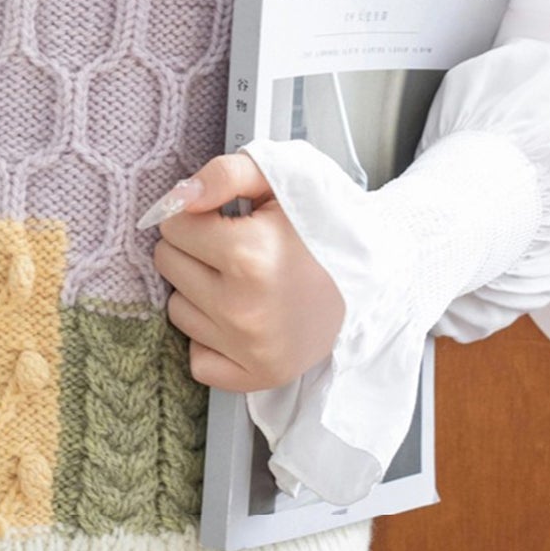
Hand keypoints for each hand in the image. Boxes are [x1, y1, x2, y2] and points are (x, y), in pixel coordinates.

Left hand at [146, 149, 345, 392]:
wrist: (380, 276)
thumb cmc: (330, 225)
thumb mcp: (285, 176)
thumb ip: (226, 174)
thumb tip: (180, 197)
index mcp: (249, 254)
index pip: (173, 227)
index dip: (198, 216)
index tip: (227, 221)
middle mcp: (243, 309)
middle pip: (169, 266)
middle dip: (196, 251)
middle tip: (238, 250)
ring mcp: (248, 348)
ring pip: (179, 311)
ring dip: (202, 294)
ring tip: (246, 283)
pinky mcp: (255, 376)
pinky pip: (197, 359)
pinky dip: (212, 340)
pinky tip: (242, 320)